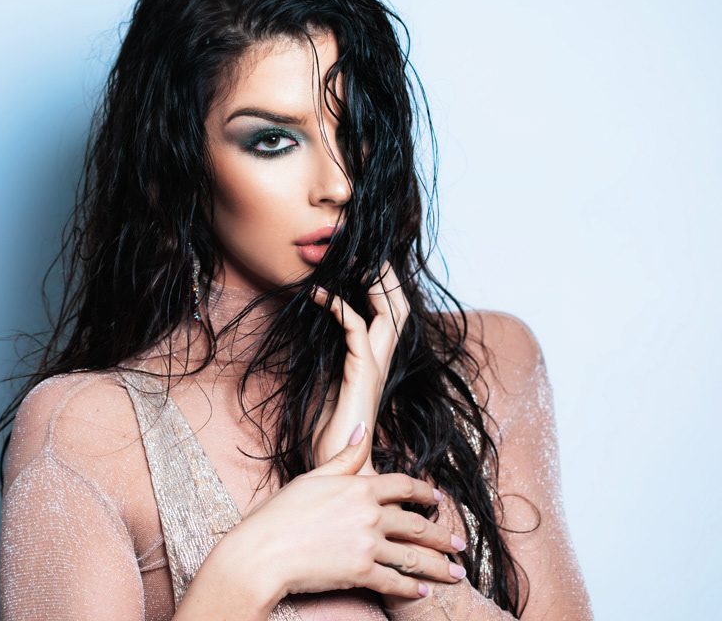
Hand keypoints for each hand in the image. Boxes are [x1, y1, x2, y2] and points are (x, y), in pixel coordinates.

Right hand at [199, 424, 464, 615]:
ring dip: (439, 566)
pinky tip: (424, 592)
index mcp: (358, 486)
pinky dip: (412, 588)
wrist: (261, 553)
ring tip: (456, 573)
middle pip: (416, 524)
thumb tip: (361, 430)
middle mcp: (369, 513)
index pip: (403, 485)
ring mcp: (367, 544)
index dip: (425, 492)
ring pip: (414, 555)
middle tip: (459, 543)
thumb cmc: (277, 514)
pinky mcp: (361, 572)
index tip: (438, 500)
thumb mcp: (310, 478)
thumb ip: (342, 458)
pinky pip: (395, 582)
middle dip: (442, 535)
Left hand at [311, 261, 409, 471]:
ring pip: (388, 314)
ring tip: (351, 259)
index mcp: (376, 363)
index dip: (381, 287)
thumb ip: (336, 365)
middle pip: (399, 308)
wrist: (341, 469)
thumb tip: (326, 344)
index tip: (360, 262)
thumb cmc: (334, 436)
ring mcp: (375, 368)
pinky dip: (342, 308)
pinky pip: (357, 331)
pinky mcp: (361, 374)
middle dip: (386, 276)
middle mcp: (382, 362)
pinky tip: (322, 296)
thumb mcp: (332, 389)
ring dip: (372, 284)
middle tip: (364, 251)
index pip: (389, 316)